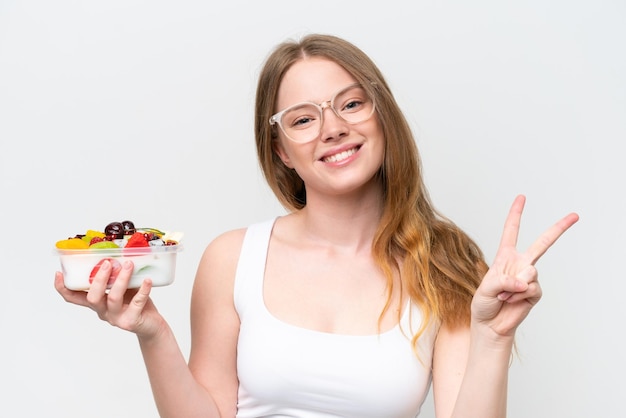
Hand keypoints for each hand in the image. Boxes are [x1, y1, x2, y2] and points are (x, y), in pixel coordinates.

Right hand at [55, 259, 164, 338]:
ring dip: (121, 279)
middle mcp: (103, 312)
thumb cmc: (136, 304)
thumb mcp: (124, 289)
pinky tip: (147, 280)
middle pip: (93, 298)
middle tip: (108, 263)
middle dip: (98, 279)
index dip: (63, 288)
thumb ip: (118, 277)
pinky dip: (142, 290)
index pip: (74, 298)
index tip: (59, 273)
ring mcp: (116, 318)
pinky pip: (136, 304)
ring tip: (129, 265)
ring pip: (113, 298)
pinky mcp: (131, 321)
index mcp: (97, 303)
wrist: (151, 325)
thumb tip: (120, 253)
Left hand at [471, 195, 578, 337]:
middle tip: (575, 215)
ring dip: (514, 286)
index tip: (521, 197)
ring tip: (504, 295)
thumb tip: (524, 281)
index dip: (516, 214)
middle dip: (559, 228)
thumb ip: (502, 281)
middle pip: (542, 243)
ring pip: (530, 272)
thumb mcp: (485, 289)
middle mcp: (520, 263)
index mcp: (505, 256)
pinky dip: (519, 296)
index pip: (511, 231)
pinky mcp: (535, 292)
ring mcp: (529, 278)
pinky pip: (531, 289)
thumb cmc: (484, 303)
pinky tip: (511, 301)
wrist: (490, 324)